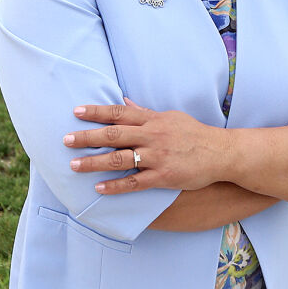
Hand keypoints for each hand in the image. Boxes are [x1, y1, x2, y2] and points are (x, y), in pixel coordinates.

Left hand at [64, 100, 228, 194]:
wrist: (221, 153)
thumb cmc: (194, 134)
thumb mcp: (170, 117)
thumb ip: (145, 112)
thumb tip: (124, 101)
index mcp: (152, 120)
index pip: (119, 113)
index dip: (97, 112)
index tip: (76, 112)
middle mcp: (152, 136)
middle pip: (114, 135)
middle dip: (87, 137)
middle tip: (66, 139)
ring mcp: (157, 157)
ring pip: (120, 159)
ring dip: (95, 162)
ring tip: (74, 165)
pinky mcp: (163, 176)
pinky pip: (135, 182)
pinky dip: (116, 185)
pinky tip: (99, 188)